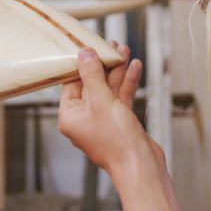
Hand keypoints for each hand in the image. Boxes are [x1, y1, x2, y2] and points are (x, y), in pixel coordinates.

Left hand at [58, 41, 156, 175]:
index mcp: (70, 116)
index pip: (71, 83)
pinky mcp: (120, 122)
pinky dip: (127, 83)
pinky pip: (120, 98)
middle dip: (103, 64)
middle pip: (91, 84)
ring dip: (117, 70)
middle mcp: (84, 118)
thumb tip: (84, 54)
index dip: (82, 63)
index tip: (90, 45)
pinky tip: (135, 67)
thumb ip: (92, 75)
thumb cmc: (116, 139)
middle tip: (112, 45)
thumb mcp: (101, 100)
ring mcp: (103, 120)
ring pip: (108, 89)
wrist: (141, 165)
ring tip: (125, 50)